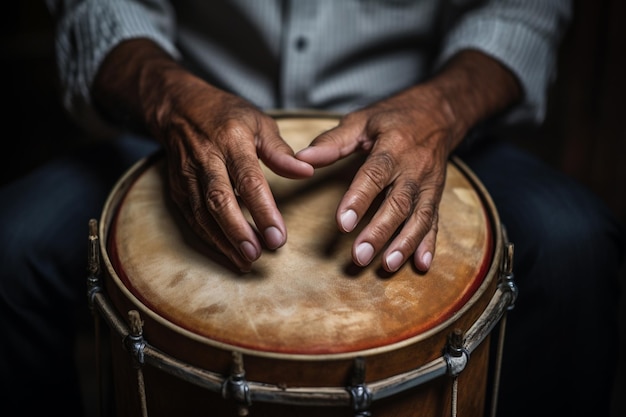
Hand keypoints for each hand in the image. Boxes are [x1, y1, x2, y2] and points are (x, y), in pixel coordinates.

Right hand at [154, 78, 313, 270]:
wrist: (178, 107)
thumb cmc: (226, 115)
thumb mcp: (259, 123)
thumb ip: (281, 152)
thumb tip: (306, 171)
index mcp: (231, 141)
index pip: (248, 180)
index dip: (263, 210)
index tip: (277, 236)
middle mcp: (206, 159)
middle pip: (220, 200)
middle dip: (238, 231)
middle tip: (257, 254)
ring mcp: (188, 175)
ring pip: (202, 213)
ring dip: (222, 240)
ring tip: (245, 261)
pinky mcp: (177, 188)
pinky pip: (191, 218)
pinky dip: (208, 238)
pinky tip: (226, 252)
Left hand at [296, 50, 520, 272]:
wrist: (438, 113)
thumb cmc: (393, 118)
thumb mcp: (361, 121)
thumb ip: (332, 142)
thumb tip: (302, 159)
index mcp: (393, 147)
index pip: (375, 175)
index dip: (359, 199)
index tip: (343, 223)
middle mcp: (415, 168)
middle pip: (398, 203)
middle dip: (380, 231)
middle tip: (359, 256)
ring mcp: (429, 185)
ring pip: (419, 217)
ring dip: (404, 244)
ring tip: (386, 265)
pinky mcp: (436, 196)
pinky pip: (435, 222)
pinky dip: (429, 244)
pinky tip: (421, 265)